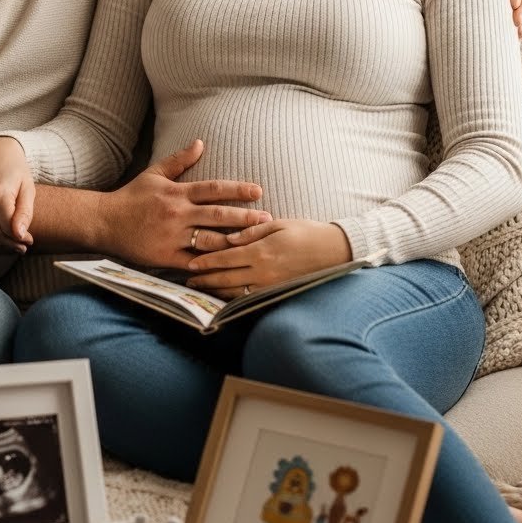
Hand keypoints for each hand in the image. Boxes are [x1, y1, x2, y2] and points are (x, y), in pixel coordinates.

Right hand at [0, 136, 34, 249]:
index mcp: (0, 192)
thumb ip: (25, 213)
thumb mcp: (28, 188)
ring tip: (5, 239)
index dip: (19, 238)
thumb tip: (20, 236)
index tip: (27, 242)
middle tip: (19, 245)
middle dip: (8, 241)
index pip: (7, 227)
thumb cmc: (15, 170)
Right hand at [98, 139, 272, 268]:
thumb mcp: (154, 174)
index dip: (238, 189)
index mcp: (177, 193)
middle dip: (245, 218)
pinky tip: (229, 269)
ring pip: (210, 241)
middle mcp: (177, 214)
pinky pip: (192, 263)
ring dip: (234, 242)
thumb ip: (180, 160)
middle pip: (218, 215)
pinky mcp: (165, 257)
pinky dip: (210, 266)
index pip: (214, 189)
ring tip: (255, 244)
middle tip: (268, 219)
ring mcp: (172, 237)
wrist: (104, 222)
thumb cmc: (131, 197)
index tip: (258, 191)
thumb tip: (201, 143)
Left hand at [186, 217, 350, 297]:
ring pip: (235, 291)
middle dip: (204, 279)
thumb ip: (252, 231)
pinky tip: (223, 296)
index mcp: (261, 251)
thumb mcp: (278, 225)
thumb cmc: (307, 232)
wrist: (334, 252)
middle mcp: (262, 271)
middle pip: (225, 277)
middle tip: (187, 280)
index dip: (206, 261)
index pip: (226, 258)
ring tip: (199, 290)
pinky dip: (233, 297)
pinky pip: (249, 297)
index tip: (190, 263)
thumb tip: (229, 238)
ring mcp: (269, 284)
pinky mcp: (276, 292)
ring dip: (215, 291)